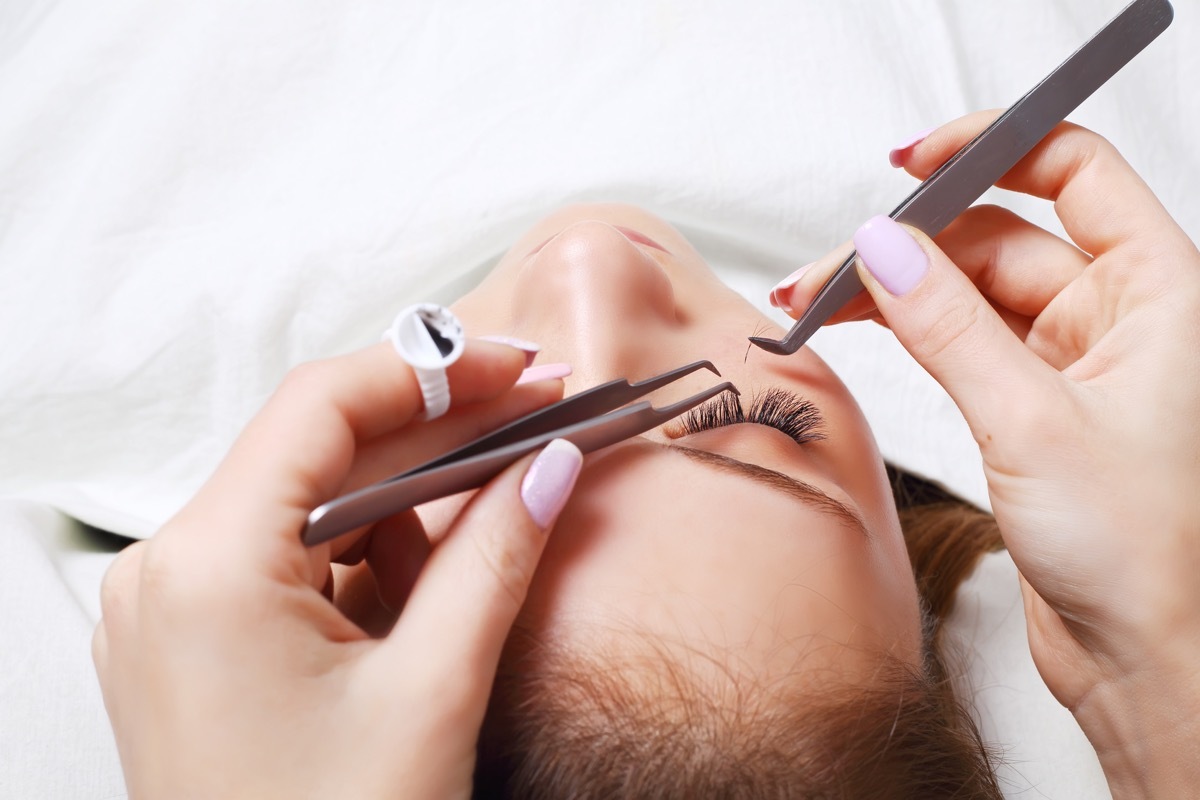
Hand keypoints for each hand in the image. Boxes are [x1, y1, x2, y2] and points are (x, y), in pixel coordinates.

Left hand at [92, 340, 581, 799]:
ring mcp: (177, 608)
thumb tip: (548, 465)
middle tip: (538, 416)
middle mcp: (170, 572)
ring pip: (311, 507)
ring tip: (503, 504)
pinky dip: (371, 554)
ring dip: (409, 499)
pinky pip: (295, 560)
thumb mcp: (431, 693)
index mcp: (206, 567)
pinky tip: (439, 571)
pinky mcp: (200, 642)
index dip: (432, 373)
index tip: (518, 367)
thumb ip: (494, 559)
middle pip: (319, 453)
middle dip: (436, 434)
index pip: (321, 408)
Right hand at [775, 114, 1199, 795]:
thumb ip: (948, 327)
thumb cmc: (1149, 556)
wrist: (1151, 662)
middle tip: (834, 267)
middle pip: (1001, 236)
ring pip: (971, 293)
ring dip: (897, 289)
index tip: (913, 162)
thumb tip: (886, 248)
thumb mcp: (1032, 422)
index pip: (1072, 171)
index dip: (992, 150)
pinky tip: (861, 331)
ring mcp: (1072, 366)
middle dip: (912, 241)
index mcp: (1158, 292)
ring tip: (819, 300)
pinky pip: (963, 345)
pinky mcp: (1033, 412)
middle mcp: (1118, 319)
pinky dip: (910, 335)